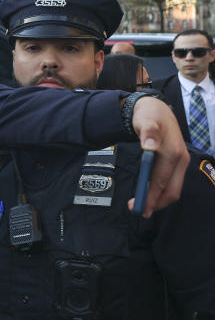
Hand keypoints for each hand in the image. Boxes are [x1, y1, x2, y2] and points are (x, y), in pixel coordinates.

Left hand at [131, 96, 189, 215]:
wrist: (156, 109)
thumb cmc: (149, 116)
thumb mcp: (145, 120)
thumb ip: (148, 132)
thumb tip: (150, 145)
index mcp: (173, 152)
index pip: (161, 181)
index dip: (150, 196)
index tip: (138, 206)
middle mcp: (180, 159)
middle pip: (172, 189)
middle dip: (155, 202)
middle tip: (138, 210)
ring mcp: (180, 162)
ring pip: (173, 188)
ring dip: (158, 199)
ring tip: (141, 204)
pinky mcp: (177, 163)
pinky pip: (171, 182)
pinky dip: (161, 191)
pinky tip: (149, 193)